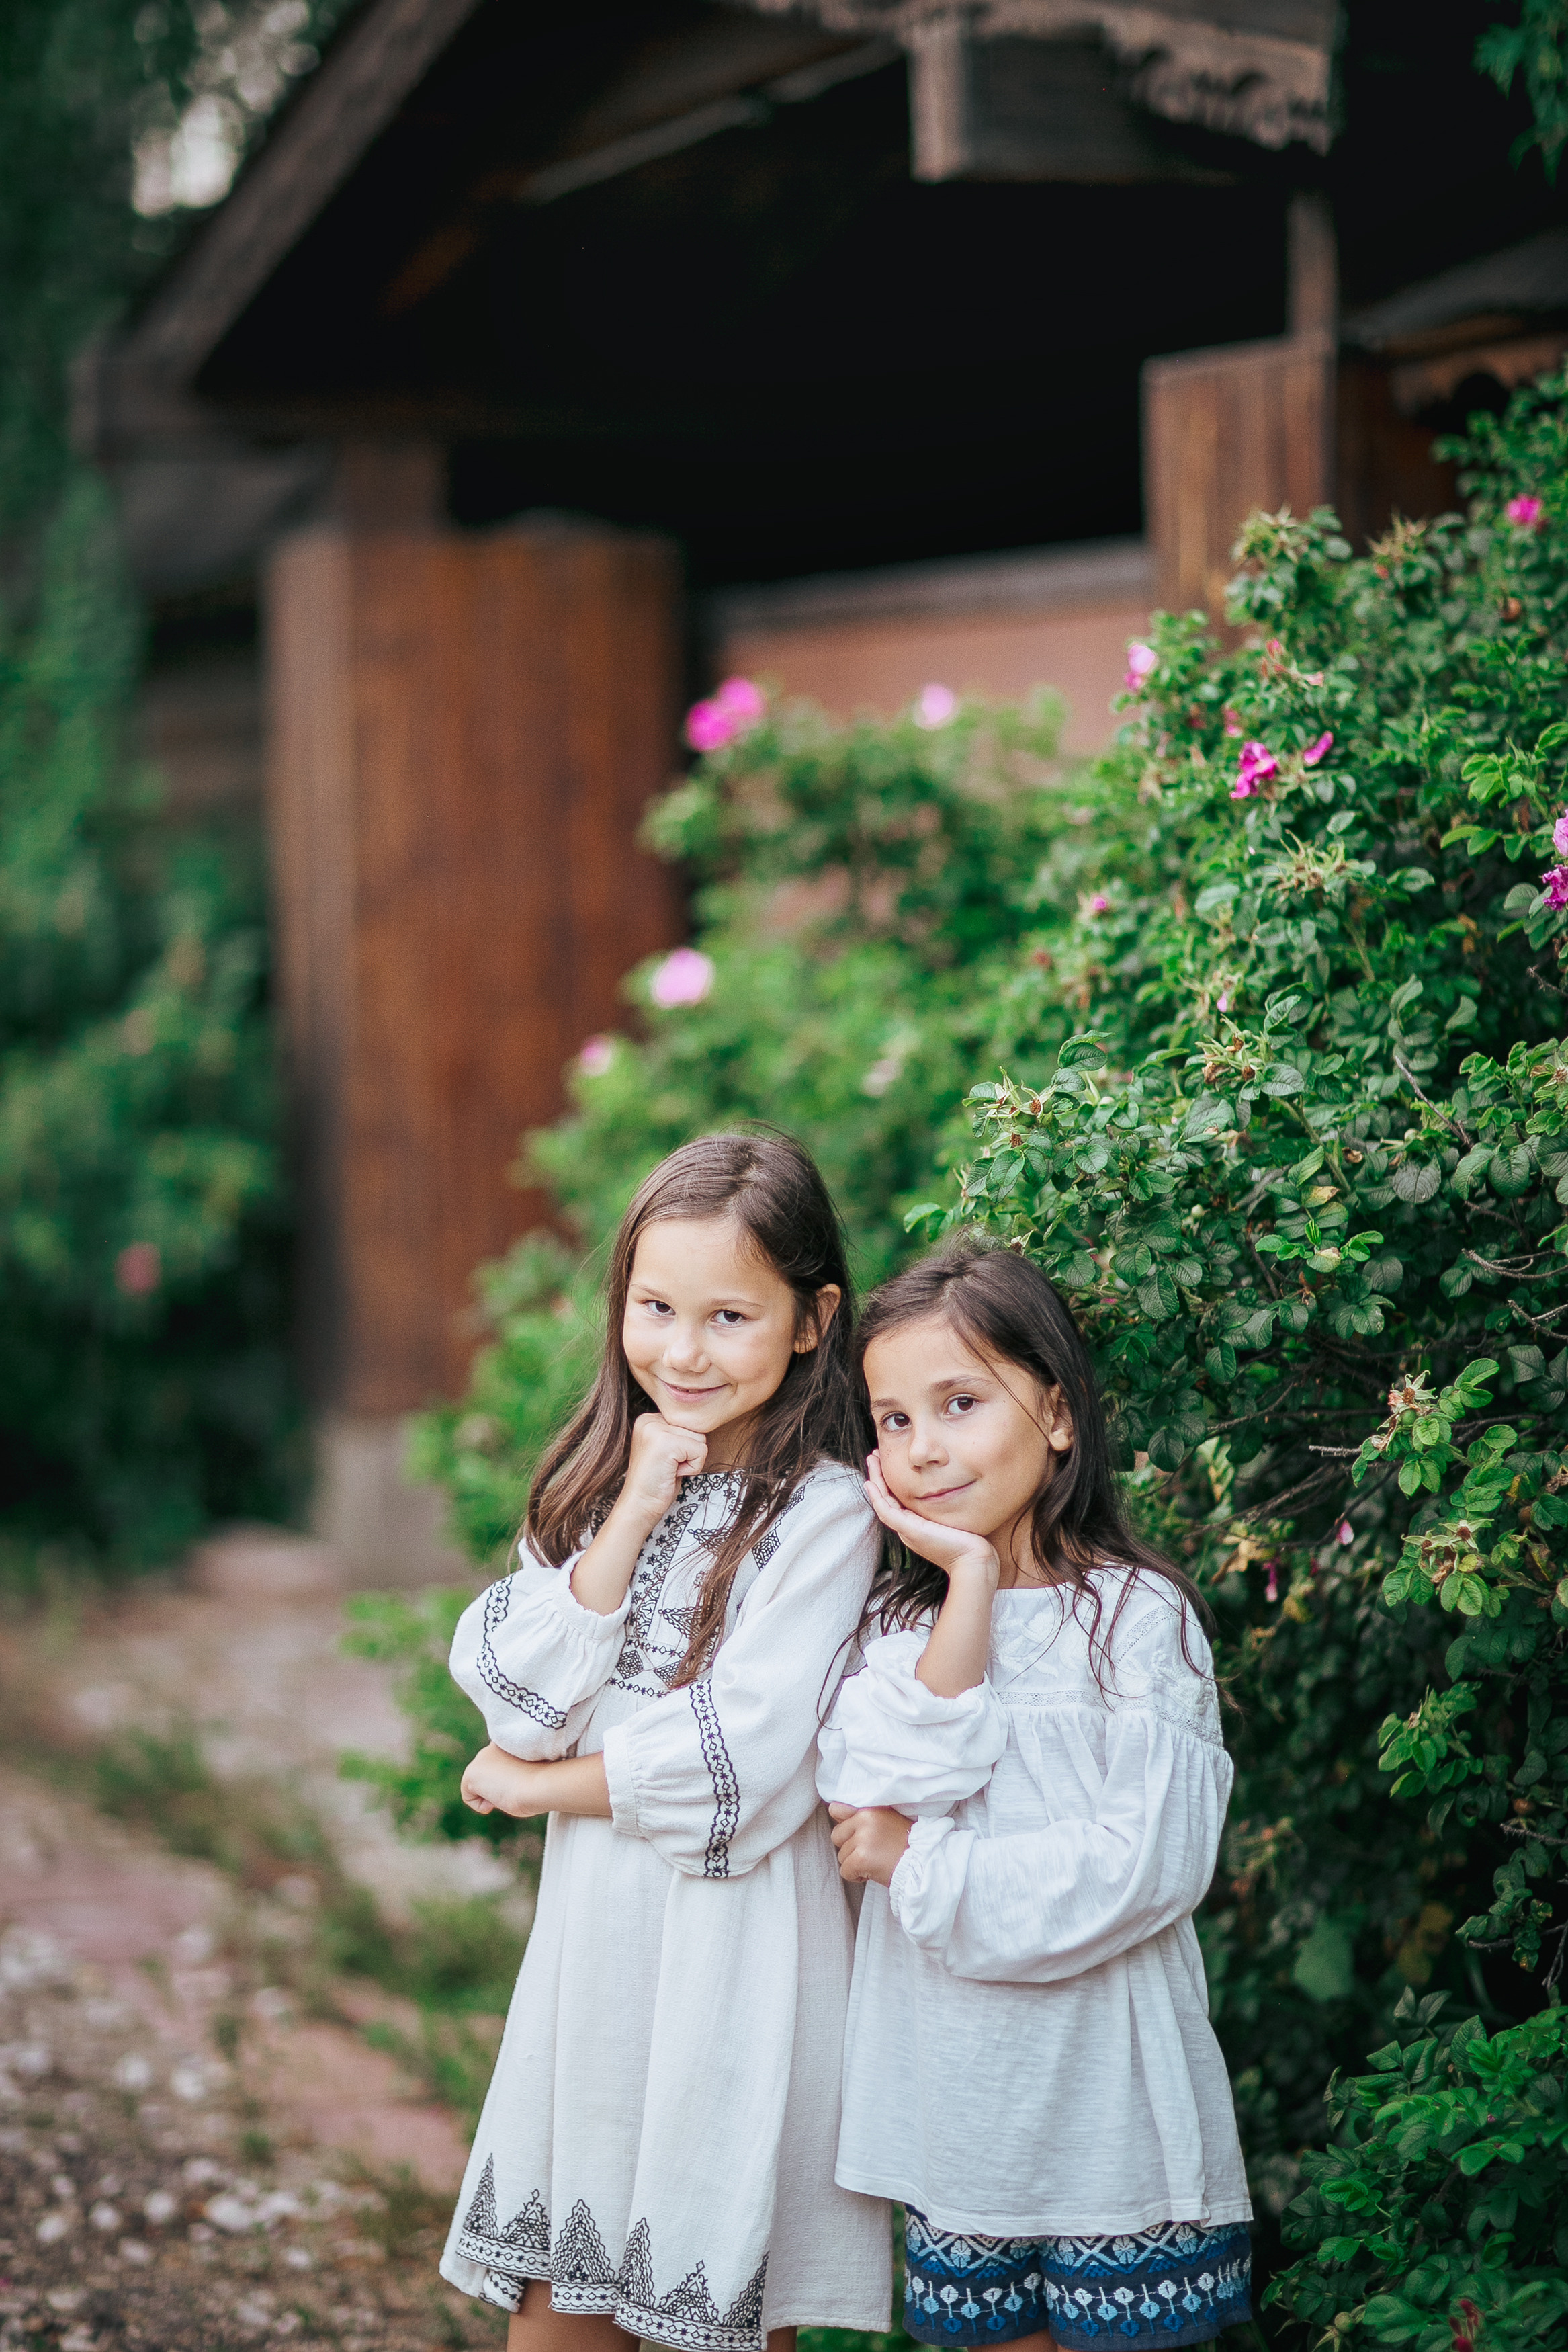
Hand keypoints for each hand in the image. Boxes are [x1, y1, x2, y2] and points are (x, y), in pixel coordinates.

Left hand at [460, 1743, 552, 1817]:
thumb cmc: (543, 1783)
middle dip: (498, 1787)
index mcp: (508, 1742)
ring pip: (479, 1786)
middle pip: (488, 1776)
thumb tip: (503, 1787)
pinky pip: (469, 1797)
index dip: (509, 1780)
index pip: (500, 1766)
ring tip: (509, 1792)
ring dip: (492, 1795)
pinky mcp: (471, 1773)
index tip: (522, 1784)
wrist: (541, 1784)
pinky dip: (481, 1805)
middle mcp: (492, 1746)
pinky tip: (497, 1801)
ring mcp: (480, 1758)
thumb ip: (516, 1772)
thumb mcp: (531, 1772)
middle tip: (516, 1789)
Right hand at [617, 1412, 709, 1533]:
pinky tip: (672, 1473)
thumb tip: (705, 1423)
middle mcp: (649, 1419)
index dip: (685, 1447)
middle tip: (667, 1467)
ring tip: (669, 1469)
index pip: (688, 1423)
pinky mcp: (666, 1443)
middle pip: (696, 1429)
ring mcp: (656, 1429)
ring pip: (700, 1440)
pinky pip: (700, 1452)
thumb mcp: (667, 1448)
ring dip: (691, 1460)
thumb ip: (678, 1432)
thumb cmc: (657, 1481)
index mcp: (648, 1418)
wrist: (640, 1505)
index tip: (665, 1460)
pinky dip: (692, 1468)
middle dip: (689, 1453)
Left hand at [828, 1802, 912, 1886]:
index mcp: (870, 1809)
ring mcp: (862, 1839)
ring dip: (855, 1863)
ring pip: (841, 1856)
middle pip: (837, 1836)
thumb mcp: (887, 1820)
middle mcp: (864, 1820)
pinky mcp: (861, 1858)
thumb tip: (836, 1815)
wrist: (924, 1863)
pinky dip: (856, 1877)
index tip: (854, 1836)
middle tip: (871, 1853)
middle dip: (849, 1848)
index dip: (843, 1826)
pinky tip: (873, 1872)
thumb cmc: (906, 1845)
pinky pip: (845, 1872)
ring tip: (876, 1862)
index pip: (836, 1810)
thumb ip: (864, 1818)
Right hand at [863, 1452, 1000, 1586]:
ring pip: (882, 1503)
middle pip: (886, 1499)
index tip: (888, 1463)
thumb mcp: (955, 1519)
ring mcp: (906, 1530)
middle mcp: (908, 1529)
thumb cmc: (971, 1542)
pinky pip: (886, 1511)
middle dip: (879, 1477)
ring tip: (871, 1460)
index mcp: (917, 1527)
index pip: (897, 1501)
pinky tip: (871, 1483)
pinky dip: (877, 1497)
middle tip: (874, 1457)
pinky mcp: (909, 1530)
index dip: (890, 1482)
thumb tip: (956, 1488)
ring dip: (875, 1481)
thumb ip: (949, 1507)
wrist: (972, 1560)